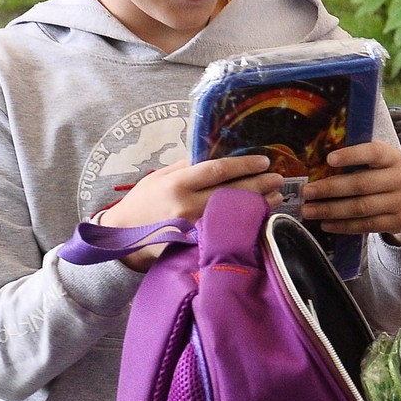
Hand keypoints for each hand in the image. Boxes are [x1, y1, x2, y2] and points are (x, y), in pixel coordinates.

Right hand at [100, 155, 283, 270]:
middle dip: (260, 184)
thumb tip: (215, 154)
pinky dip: (244, 225)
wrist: (121, 237)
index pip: (218, 169)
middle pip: (232, 192)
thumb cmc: (141, 203)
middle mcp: (187, 206)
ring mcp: (193, 230)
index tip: (264, 161)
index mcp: (178, 184)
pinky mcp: (195, 246)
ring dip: (258, 205)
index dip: (244, 164)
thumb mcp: (159, 177)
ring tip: (276, 197)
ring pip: (233, 214)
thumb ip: (186, 166)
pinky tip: (258, 220)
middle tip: (279, 178)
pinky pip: (226, 232)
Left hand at [300, 141, 400, 245]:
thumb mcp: (381, 163)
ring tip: (309, 210)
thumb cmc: (386, 177)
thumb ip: (358, 160)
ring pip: (360, 207)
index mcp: (393, 157)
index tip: (329, 159)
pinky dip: (343, 225)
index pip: (373, 152)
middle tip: (306, 192)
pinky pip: (365, 225)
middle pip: (360, 184)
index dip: (351, 155)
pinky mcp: (397, 222)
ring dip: (330, 210)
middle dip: (329, 188)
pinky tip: (325, 223)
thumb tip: (317, 163)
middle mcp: (400, 178)